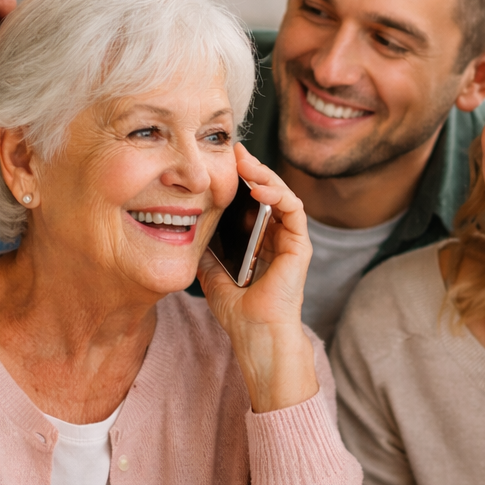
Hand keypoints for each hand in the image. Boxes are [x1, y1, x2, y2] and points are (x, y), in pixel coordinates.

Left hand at [198, 144, 317, 411]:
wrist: (255, 335)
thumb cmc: (237, 311)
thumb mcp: (211, 271)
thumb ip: (206, 248)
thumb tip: (184, 225)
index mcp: (258, 240)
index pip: (252, 200)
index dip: (239, 178)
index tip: (219, 160)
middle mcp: (277, 236)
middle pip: (268, 191)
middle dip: (251, 168)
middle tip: (232, 149)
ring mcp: (290, 240)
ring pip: (282, 194)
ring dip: (264, 174)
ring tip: (245, 161)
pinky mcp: (300, 246)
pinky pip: (293, 210)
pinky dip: (278, 194)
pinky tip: (258, 187)